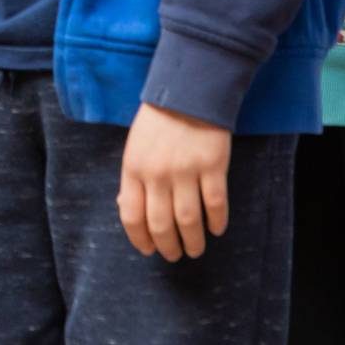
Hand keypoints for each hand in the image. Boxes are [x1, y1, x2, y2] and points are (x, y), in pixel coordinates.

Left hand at [119, 103, 231, 260]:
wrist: (190, 89)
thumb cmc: (159, 119)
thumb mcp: (135, 146)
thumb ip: (133, 178)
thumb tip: (128, 208)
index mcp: (134, 168)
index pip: (131, 216)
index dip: (140, 239)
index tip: (148, 250)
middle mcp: (158, 174)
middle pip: (160, 224)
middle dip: (167, 246)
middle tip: (175, 255)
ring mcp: (186, 171)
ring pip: (188, 220)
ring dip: (192, 241)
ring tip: (195, 250)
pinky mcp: (213, 166)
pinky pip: (215, 203)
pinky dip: (216, 221)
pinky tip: (216, 229)